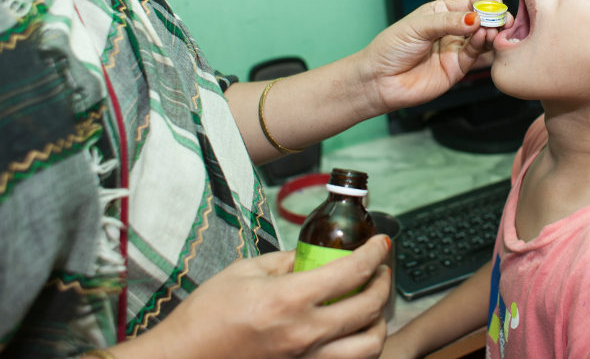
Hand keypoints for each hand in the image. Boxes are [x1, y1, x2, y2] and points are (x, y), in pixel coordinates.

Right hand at [132, 235, 391, 358]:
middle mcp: (305, 334)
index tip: (382, 243)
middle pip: (369, 308)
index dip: (375, 253)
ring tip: (371, 306)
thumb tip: (313, 256)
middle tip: (379, 270)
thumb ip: (285, 262)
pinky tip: (351, 332)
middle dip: (383, 283)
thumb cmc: (206, 316)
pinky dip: (359, 346)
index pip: (351, 272)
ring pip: (369, 346)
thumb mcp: (244, 272)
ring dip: (378, 322)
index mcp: (289, 300)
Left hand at [358, 0, 512, 112]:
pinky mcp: (457, 69)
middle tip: (503, 18)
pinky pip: (475, 55)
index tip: (497, 4)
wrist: (379, 80)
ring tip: (493, 29)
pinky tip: (484, 38)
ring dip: (491, 33)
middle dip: (493, 18)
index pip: (469, 3)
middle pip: (480, 21)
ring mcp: (454, 50)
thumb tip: (475, 19)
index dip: (485, 3)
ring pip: (482, 39)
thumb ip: (448, 22)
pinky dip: (482, 46)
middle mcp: (451, 30)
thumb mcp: (418, 26)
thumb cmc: (391, 48)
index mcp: (440, 13)